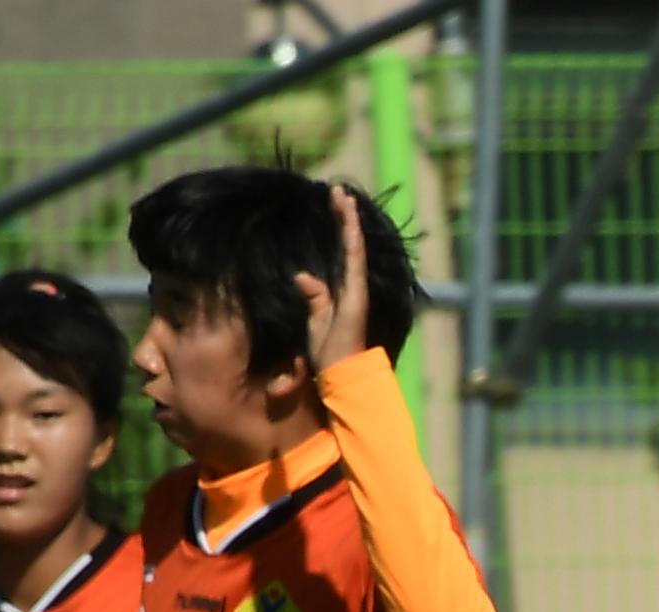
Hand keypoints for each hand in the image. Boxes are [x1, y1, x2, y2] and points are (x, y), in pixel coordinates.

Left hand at [293, 183, 370, 375]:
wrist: (342, 376)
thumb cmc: (329, 354)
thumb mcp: (315, 320)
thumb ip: (314, 297)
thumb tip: (301, 275)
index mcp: (343, 292)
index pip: (342, 253)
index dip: (339, 229)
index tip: (334, 205)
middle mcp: (353, 287)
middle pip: (350, 245)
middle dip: (344, 217)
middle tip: (337, 190)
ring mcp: (357, 291)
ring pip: (354, 248)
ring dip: (349, 221)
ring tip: (342, 195)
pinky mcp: (356, 297)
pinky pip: (354, 263)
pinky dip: (352, 241)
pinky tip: (349, 222)